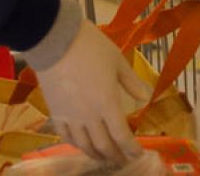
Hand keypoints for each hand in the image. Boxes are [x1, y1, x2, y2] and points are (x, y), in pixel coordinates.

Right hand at [32, 24, 149, 163]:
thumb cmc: (90, 46)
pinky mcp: (55, 112)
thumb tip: (144, 97)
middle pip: (104, 145)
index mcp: (107, 103)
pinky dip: (76, 145)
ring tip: (105, 157)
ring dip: (97, 155)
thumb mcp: (117, 60)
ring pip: (85, 145)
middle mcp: (89, 116)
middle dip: (117, 156)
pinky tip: (82, 144)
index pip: (122, 136)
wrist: (54, 39)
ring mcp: (70, 116)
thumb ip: (131, 82)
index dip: (132, 149)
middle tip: (124, 159)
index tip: (138, 154)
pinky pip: (66, 136)